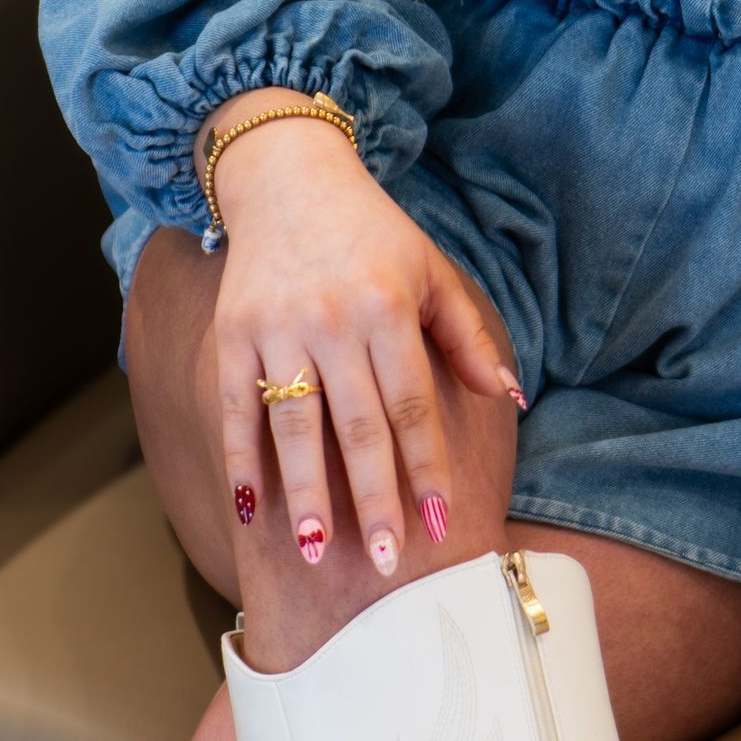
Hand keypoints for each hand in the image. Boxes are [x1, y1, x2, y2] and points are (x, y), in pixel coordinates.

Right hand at [204, 105, 517, 573]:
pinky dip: (241, 460)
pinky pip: (234, 408)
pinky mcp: (230, 333)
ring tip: (316, 553)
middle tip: (387, 563)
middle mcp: (332, 321)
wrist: (287, 177)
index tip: (439, 524)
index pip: (412, 404)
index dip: (426, 467)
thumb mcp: (432, 271)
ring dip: (305, 494)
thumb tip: (509, 397)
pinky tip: (249, 511)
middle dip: (374, 498)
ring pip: (293, 426)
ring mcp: (276, 329)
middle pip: (356, 426)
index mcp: (388, 308)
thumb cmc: (374, 235)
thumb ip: (468, 335)